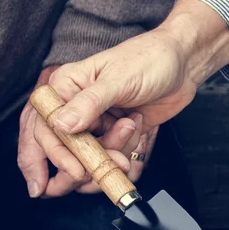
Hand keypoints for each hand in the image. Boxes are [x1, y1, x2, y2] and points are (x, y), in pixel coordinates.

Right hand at [17, 0, 228, 197]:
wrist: (181, 65)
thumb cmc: (150, 58)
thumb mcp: (119, 79)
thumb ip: (89, 103)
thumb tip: (61, 124)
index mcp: (66, 87)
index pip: (46, 128)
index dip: (57, 154)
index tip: (78, 171)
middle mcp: (75, 107)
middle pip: (63, 151)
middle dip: (85, 164)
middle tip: (107, 166)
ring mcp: (94, 124)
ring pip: (90, 159)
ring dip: (112, 154)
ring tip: (130, 127)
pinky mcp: (113, 135)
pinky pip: (111, 159)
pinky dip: (126, 151)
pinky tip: (138, 126)